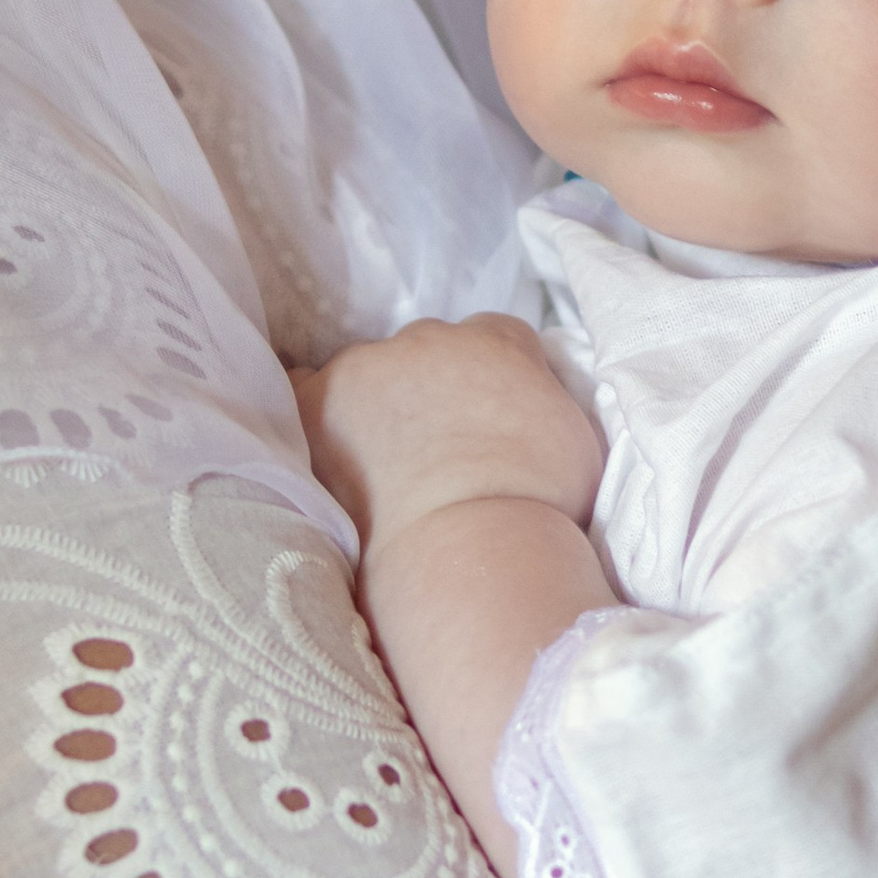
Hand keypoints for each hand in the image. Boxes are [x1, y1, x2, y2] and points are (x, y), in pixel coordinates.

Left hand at [294, 316, 602, 557]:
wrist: (468, 541)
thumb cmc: (537, 506)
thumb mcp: (574, 439)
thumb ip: (544, 401)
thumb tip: (526, 402)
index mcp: (499, 342)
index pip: (496, 335)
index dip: (493, 376)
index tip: (491, 418)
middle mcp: (432, 338)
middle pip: (429, 349)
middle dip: (432, 388)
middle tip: (438, 450)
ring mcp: (370, 365)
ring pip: (369, 370)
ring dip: (377, 404)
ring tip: (383, 464)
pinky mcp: (319, 400)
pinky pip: (304, 385)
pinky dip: (316, 410)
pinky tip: (324, 443)